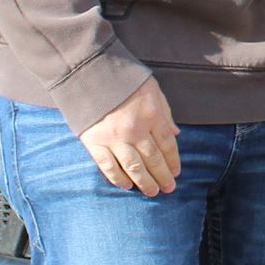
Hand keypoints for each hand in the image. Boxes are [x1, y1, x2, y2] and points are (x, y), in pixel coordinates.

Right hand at [82, 80, 180, 195]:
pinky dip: (118, 178)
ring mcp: (114, 138)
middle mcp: (135, 129)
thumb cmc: (123, 78)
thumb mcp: (152, 88)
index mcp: (152, 115)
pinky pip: (108, 166)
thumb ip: (164, 112)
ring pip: (134, 167)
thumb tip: (175, 133)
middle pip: (153, 159)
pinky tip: (126, 185)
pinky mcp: (94, 142)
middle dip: (163, 176)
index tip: (176, 172)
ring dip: (145, 182)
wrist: (89, 71)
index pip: (167, 144)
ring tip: (152, 192)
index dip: (173, 161)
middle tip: (168, 188)